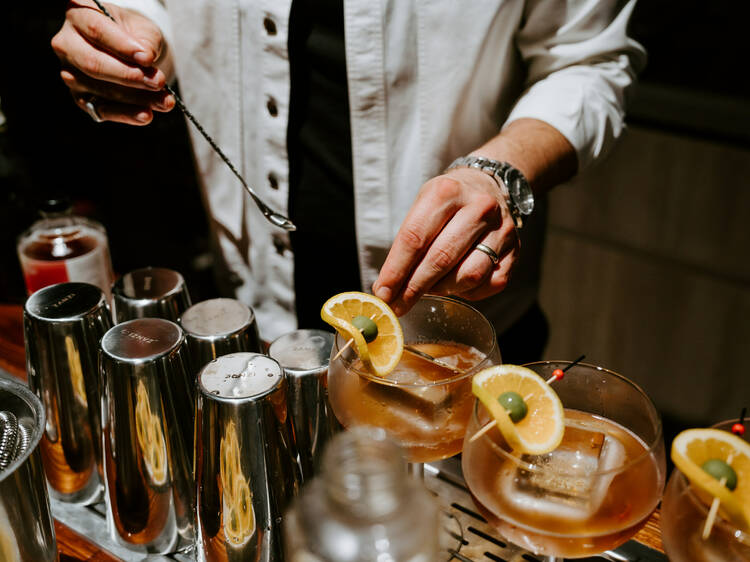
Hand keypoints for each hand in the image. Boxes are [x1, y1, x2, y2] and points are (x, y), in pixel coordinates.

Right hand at [51, 0, 173, 124]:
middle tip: (158, 82)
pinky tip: (146, 115)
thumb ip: (145, 42)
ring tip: (165, 101)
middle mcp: (67, 45)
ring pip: (101, 90)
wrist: (130, 50)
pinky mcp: (81, 99)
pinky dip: (127, 114)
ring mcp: (71, 74)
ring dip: (137, 98)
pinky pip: (103, 110)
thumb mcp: (143, 29)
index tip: (148, 58)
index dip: (123, 47)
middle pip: (93, 63)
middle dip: (129, 76)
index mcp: (78, 16)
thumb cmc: (134, 35)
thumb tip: (146, 59)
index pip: (97, 30)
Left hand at [372, 167, 519, 315]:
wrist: (487, 186)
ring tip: (428, 288)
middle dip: (414, 288)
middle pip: (440, 259)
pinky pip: (489, 284)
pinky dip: (467, 292)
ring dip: (442, 289)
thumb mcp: (422, 207)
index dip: (396, 270)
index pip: (415, 238)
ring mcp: (501, 230)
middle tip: (397, 306)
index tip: (382, 294)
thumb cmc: (447, 203)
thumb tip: (388, 289)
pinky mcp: (515, 251)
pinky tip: (455, 285)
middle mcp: (478, 208)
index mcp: (446, 192)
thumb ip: (406, 245)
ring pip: (468, 276)